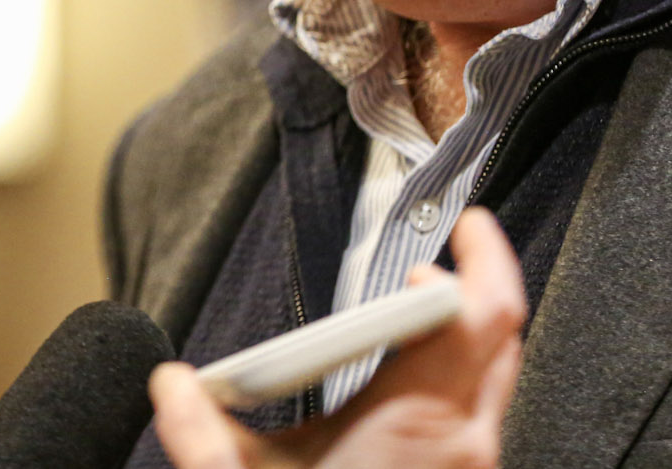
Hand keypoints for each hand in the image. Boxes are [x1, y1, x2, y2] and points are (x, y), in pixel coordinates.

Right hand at [148, 206, 524, 468]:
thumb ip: (200, 437)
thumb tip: (170, 384)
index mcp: (423, 421)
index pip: (486, 313)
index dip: (482, 259)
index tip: (460, 226)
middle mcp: (467, 445)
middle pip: (501, 338)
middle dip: (474, 287)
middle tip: (441, 254)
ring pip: (495, 383)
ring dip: (465, 340)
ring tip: (417, 316)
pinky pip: (480, 420)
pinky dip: (458, 386)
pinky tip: (412, 387)